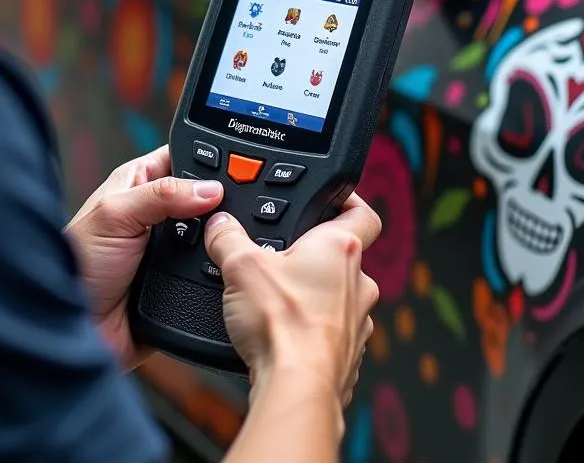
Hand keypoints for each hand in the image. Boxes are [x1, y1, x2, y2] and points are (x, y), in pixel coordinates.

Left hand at [65, 145, 223, 369]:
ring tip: (239, 237)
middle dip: (222, 202)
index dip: (207, 158)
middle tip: (242, 204)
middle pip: (204, 199)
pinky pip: (210, 274)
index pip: (182, 159)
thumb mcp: (114, 215)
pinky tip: (231, 269)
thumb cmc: (76, 264)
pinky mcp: (180, 284)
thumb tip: (208, 188)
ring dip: (221, 240)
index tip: (239, 161)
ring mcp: (170, 252)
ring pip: (211, 237)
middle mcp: (157, 216)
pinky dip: (220, 272)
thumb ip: (161, 195)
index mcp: (139, 186)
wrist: (73, 329)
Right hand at [204, 193, 380, 406]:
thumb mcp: (240, 265)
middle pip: (344, 255)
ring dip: (315, 294)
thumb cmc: (281, 324)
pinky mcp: (348, 354)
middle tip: (285, 254)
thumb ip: (227, 236)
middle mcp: (359, 282)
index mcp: (340, 248)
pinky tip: (285, 333)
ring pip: (340, 295)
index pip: (362, 212)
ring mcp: (359, 322)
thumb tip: (220, 225)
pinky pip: (333, 331)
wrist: (295, 386)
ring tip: (280, 298)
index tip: (331, 197)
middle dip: (315, 254)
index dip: (347, 200)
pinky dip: (314, 329)